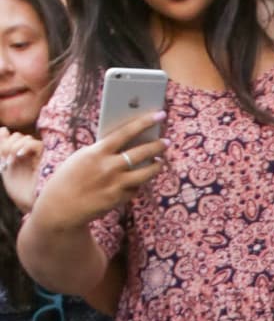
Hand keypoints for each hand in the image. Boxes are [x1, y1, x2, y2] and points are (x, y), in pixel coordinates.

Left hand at [0, 130, 42, 212]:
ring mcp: (38, 156)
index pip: (10, 137)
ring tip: (11, 161)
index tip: (1, 156)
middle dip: (7, 144)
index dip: (3, 140)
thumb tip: (4, 129)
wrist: (30, 205)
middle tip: (5, 159)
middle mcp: (29, 153)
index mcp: (18, 155)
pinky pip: (36, 145)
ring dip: (14, 147)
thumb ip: (2, 150)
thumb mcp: (5, 169)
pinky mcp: (46, 159)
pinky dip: (25, 147)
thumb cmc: (19, 192)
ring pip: (25, 138)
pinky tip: (19, 156)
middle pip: (17, 136)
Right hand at [34, 113, 165, 231]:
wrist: (61, 205)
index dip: (144, 122)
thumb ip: (103, 150)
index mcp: (97, 152)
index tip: (159, 115)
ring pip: (145, 174)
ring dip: (156, 167)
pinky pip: (135, 188)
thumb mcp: (83, 157)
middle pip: (141, 153)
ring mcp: (115, 184)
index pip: (126, 132)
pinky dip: (137, 184)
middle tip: (166, 141)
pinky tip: (138, 180)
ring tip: (160, 162)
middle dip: (157, 146)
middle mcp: (109, 167)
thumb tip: (126, 144)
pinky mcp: (119, 199)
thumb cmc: (69, 177)